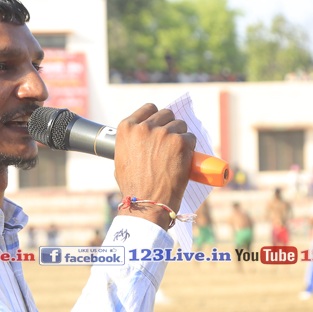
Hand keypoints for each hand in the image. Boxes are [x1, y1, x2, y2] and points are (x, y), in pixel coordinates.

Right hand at [114, 104, 195, 230]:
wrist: (147, 203)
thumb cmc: (133, 186)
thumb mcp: (121, 159)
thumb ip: (132, 142)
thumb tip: (142, 138)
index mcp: (127, 128)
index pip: (149, 109)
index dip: (156, 117)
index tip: (160, 125)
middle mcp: (145, 127)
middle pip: (166, 114)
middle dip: (170, 125)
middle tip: (170, 142)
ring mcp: (164, 133)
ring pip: (180, 124)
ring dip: (181, 136)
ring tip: (177, 153)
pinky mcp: (181, 142)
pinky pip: (191, 137)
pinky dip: (190, 147)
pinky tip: (185, 158)